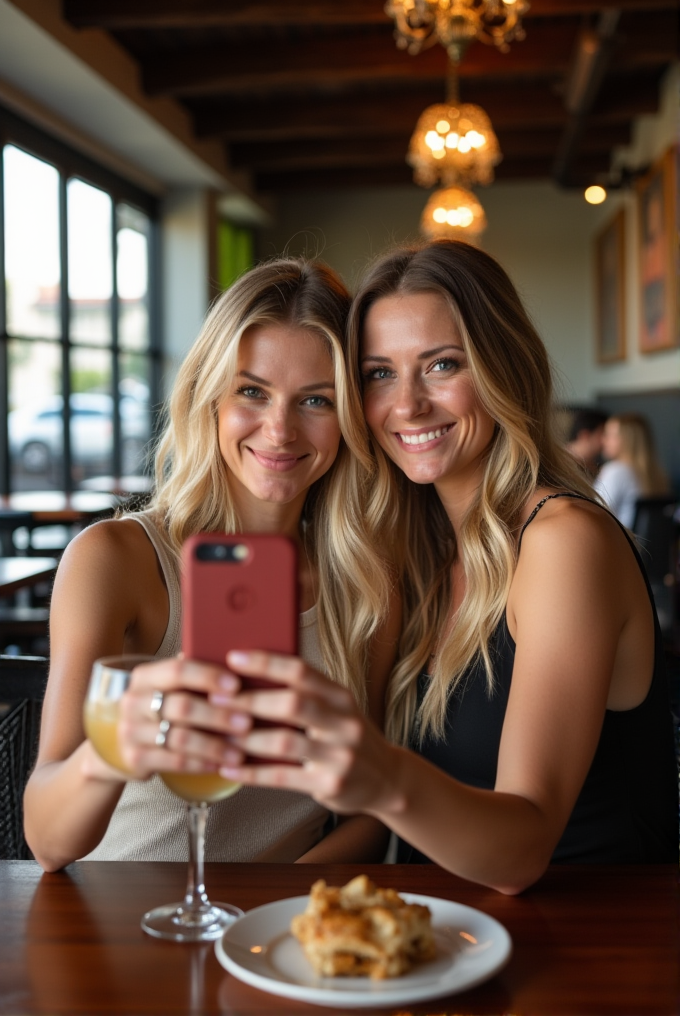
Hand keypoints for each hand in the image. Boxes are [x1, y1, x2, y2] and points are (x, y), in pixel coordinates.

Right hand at [117, 657, 251, 778]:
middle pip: (182, 706)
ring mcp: (131, 731)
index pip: (178, 671)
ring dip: (214, 746)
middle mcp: (133, 701)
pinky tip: (219, 764)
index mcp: (145, 676)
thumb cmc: (158, 707)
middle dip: (218, 716)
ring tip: (239, 752)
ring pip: (180, 738)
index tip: (236, 685)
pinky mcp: (134, 758)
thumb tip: (236, 662)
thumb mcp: (167, 687)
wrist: (119, 742)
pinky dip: (201, 763)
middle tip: (247, 723)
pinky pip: (175, 761)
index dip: (208, 677)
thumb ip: (192, 676)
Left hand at [213, 650, 401, 815]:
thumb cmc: (345, 736)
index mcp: (341, 695)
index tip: (232, 658)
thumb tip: (247, 676)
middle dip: (249, 700)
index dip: (265, 662)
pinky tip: (229, 770)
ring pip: (285, 742)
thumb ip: (302, 693)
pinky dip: (252, 774)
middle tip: (215, 699)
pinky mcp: (331, 785)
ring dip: (245, 740)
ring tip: (217, 736)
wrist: (386, 779)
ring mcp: (340, 755)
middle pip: (293, 703)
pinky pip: (283, 777)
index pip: (301, 670)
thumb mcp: (335, 708)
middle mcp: (344, 722)